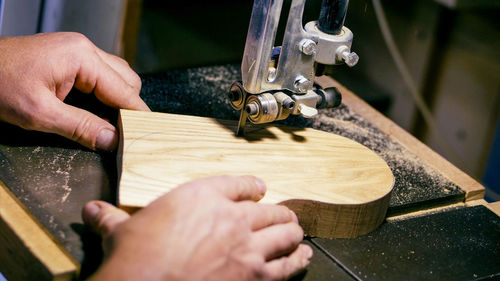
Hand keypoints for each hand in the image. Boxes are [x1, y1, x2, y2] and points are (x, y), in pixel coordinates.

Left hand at [0, 32, 149, 150]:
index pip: (125, 90)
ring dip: (116, 100)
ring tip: (110, 125)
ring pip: (115, 77)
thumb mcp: (40, 114)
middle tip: (125, 134)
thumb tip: (112, 140)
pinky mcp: (68, 57)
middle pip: (126, 80)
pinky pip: (99, 75)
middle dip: (128, 107)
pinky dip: (103, 94)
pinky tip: (96, 111)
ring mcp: (76, 51)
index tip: (145, 135)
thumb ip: (81, 127)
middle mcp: (84, 49)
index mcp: (81, 57)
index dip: (137, 115)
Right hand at [82, 175, 311, 280]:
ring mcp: (247, 246)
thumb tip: (92, 212)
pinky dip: (298, 260)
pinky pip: (287, 264)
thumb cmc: (134, 259)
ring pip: (283, 232)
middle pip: (268, 208)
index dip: (251, 186)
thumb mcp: (122, 232)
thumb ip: (112, 219)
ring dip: (292, 232)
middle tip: (283, 215)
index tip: (258, 189)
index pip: (238, 184)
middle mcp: (230, 216)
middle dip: (278, 212)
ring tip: (297, 233)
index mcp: (201, 196)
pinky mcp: (256, 276)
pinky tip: (304, 257)